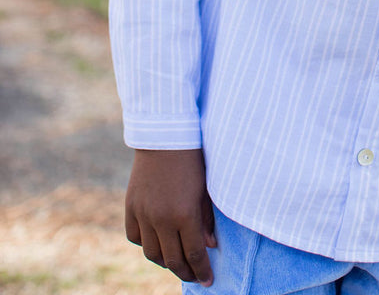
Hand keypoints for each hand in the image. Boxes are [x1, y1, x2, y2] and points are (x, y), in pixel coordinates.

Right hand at [125, 147, 216, 286]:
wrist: (165, 137)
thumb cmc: (193, 159)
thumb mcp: (206, 189)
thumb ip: (206, 220)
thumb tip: (210, 246)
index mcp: (184, 214)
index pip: (194, 254)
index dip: (202, 271)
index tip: (208, 281)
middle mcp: (161, 218)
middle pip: (172, 260)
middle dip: (186, 272)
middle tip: (194, 276)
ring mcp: (143, 213)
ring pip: (152, 253)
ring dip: (165, 261)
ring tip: (176, 260)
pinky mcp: (131, 206)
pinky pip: (136, 237)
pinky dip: (146, 244)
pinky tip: (157, 241)